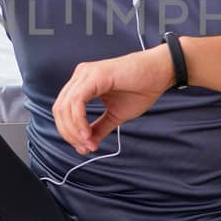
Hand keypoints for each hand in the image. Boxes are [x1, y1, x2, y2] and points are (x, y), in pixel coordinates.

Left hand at [52, 44, 174, 153]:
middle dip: (69, 134)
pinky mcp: (94, 76)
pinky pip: (76, 102)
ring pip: (64, 107)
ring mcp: (85, 74)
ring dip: (74, 131)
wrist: (160, 72)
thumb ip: (99, 128)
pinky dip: (79, 121)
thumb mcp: (115, 115)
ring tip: (89, 143)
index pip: (63, 111)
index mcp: (82, 84)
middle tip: (86, 148)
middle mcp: (80, 76)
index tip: (85, 147)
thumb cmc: (141, 88)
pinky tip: (88, 133)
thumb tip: (87, 145)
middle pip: (59, 110)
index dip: (69, 132)